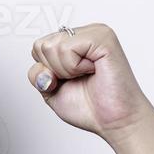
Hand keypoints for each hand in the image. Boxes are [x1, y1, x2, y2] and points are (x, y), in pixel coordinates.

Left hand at [26, 23, 153, 138]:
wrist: (115, 121)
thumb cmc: (91, 108)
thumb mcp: (51, 91)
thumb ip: (38, 75)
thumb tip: (40, 66)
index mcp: (73, 43)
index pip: (38, 48)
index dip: (45, 72)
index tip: (68, 82)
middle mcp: (84, 34)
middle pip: (41, 46)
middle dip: (54, 71)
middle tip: (78, 79)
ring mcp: (94, 33)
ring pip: (52, 46)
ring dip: (65, 70)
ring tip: (86, 75)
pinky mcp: (102, 37)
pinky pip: (67, 48)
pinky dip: (74, 67)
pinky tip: (92, 71)